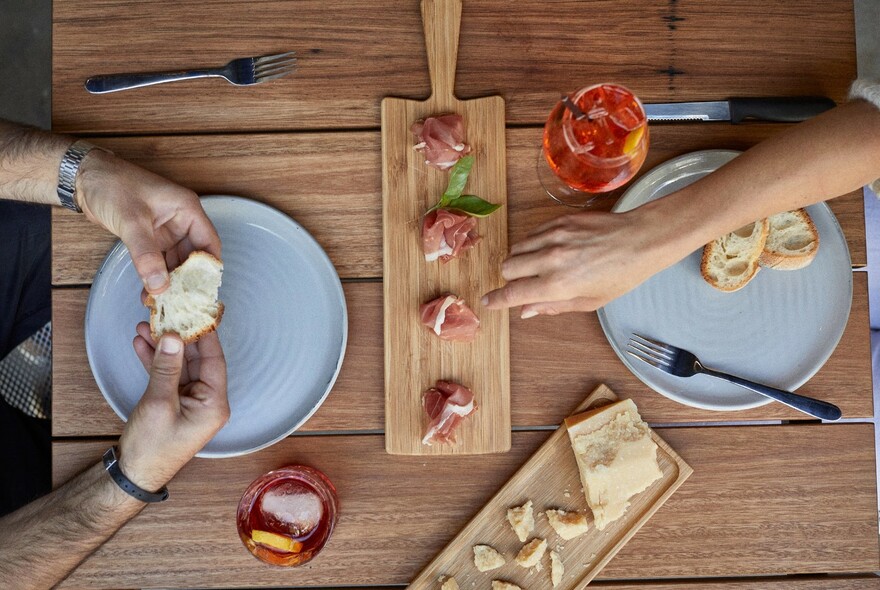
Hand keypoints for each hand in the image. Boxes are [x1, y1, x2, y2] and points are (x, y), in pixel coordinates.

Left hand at [76, 150, 220, 293]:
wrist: (84, 179)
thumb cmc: (112, 185)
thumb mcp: (131, 220)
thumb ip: (146, 254)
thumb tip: (160, 285)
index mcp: (187, 210)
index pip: (209, 243)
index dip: (209, 267)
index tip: (203, 290)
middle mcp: (181, 221)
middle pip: (194, 257)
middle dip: (187, 279)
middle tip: (181, 302)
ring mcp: (166, 231)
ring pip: (176, 262)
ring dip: (170, 281)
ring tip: (163, 301)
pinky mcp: (151, 239)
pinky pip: (159, 262)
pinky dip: (156, 276)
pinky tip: (150, 293)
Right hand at [118, 325, 228, 490]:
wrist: (133, 473)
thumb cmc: (152, 446)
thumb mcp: (159, 403)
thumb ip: (166, 369)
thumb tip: (174, 336)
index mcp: (215, 403)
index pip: (214, 360)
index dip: (204, 335)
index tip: (195, 312)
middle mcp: (208, 401)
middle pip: (197, 360)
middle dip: (179, 337)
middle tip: (166, 314)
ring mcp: (191, 401)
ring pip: (180, 365)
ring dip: (163, 347)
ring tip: (146, 325)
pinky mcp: (175, 402)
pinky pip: (169, 375)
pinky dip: (156, 361)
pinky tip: (142, 343)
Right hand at [482, 208, 685, 315]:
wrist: (640, 240)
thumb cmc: (620, 275)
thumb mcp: (589, 301)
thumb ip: (552, 306)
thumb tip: (525, 311)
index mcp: (557, 284)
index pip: (513, 293)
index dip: (496, 299)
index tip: (487, 302)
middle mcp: (550, 259)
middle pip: (507, 268)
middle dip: (512, 279)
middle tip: (528, 283)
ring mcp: (553, 236)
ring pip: (516, 249)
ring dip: (520, 261)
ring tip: (539, 266)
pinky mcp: (559, 220)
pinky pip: (532, 234)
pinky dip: (533, 245)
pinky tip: (550, 250)